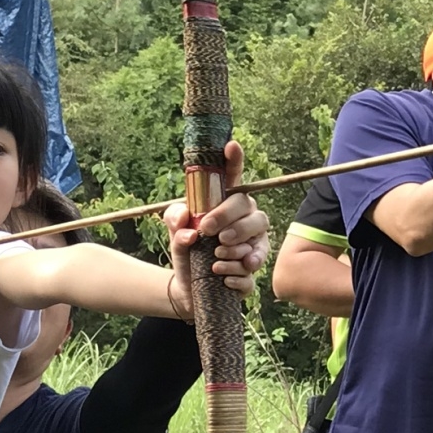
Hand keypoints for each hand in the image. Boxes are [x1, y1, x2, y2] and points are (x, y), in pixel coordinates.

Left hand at [165, 141, 267, 297]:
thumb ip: (174, 219)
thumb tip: (187, 221)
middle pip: (249, 207)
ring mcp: (253, 244)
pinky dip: (236, 273)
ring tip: (215, 259)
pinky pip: (253, 267)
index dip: (234, 160)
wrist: (187, 287)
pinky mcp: (253, 270)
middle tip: (209, 232)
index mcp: (225, 204)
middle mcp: (245, 220)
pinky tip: (221, 277)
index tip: (231, 146)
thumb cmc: (187, 250)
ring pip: (259, 237)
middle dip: (229, 218)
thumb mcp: (174, 232)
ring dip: (236, 248)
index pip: (232, 177)